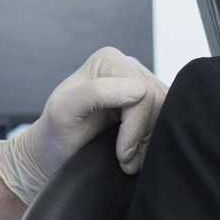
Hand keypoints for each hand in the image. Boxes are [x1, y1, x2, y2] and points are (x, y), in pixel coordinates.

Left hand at [0, 48, 165, 202]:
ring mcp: (139, 85)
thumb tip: (138, 89)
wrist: (55, 154)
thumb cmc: (56, 135)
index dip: (135, 128)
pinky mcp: (147, 105)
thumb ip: (97, 92)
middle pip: (158, 103)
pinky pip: (165, 121)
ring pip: (165, 114)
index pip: (143, 93)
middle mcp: (126, 67)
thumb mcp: (65, 110)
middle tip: (125, 160)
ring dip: (149, 143)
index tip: (121, 153)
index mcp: (109, 60)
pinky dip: (152, 142)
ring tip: (128, 159)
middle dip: (143, 137)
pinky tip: (136, 153)